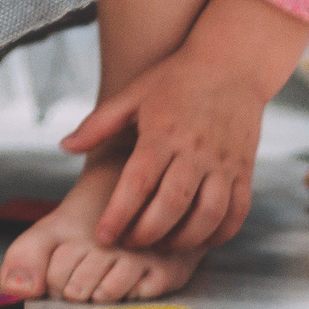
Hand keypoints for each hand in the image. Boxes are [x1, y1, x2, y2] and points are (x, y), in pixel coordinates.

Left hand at [58, 0, 308, 252]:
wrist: (232, 63)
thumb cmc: (176, 79)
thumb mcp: (133, 94)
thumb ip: (98, 124)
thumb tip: (64, 146)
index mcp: (163, 133)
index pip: (139, 184)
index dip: (119, 215)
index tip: (104, 235)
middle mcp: (195, 151)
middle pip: (172, 206)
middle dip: (147, 234)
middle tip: (128, 244)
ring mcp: (224, 162)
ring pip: (208, 215)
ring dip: (184, 240)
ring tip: (162, 245)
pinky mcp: (244, 169)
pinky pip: (237, 212)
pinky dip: (220, 234)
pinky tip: (199, 240)